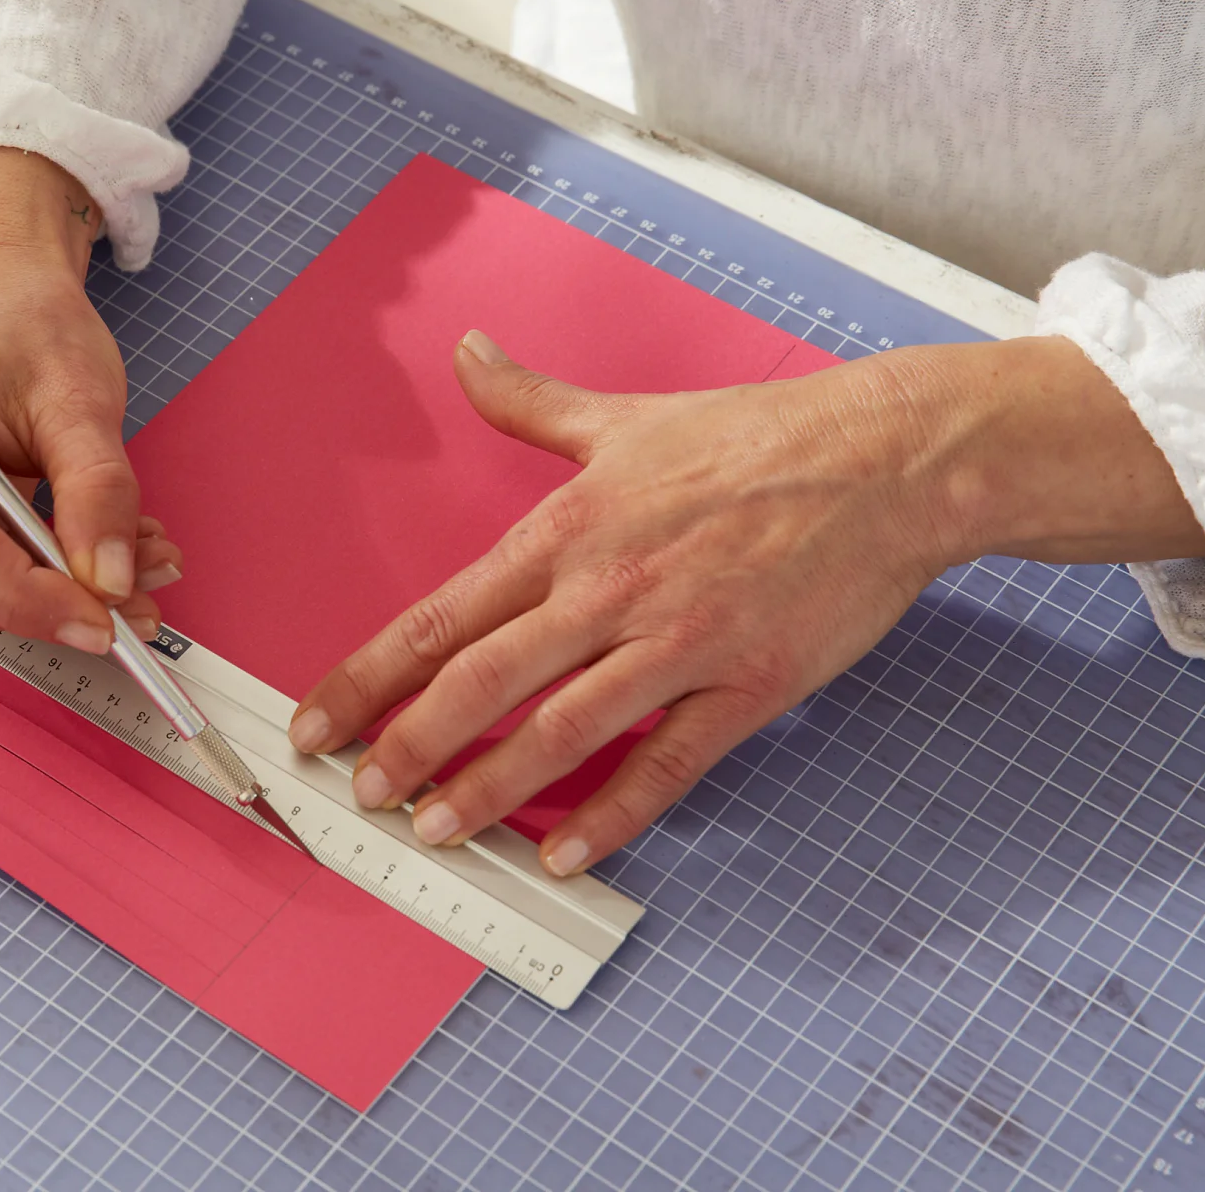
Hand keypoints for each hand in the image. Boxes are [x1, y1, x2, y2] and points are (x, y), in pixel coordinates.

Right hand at [0, 149, 180, 654]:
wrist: (0, 291)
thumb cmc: (26, 322)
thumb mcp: (80, 397)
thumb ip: (97, 491)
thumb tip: (110, 582)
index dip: (33, 599)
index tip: (104, 623)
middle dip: (58, 599)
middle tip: (144, 601)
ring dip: (62, 587)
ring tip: (140, 557)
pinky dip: (47, 570)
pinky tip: (105, 550)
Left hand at [288, 330, 1204, 875]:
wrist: (887, 458)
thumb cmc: (754, 436)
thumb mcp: (623, 416)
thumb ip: (529, 400)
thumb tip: (466, 352)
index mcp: (566, 531)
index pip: (440, 618)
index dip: (367, 677)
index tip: (317, 721)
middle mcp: (606, 591)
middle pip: (480, 682)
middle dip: (407, 745)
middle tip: (360, 793)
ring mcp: (676, 643)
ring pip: (559, 731)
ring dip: (488, 787)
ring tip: (437, 830)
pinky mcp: (746, 684)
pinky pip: (666, 765)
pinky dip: (612, 814)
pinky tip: (564, 852)